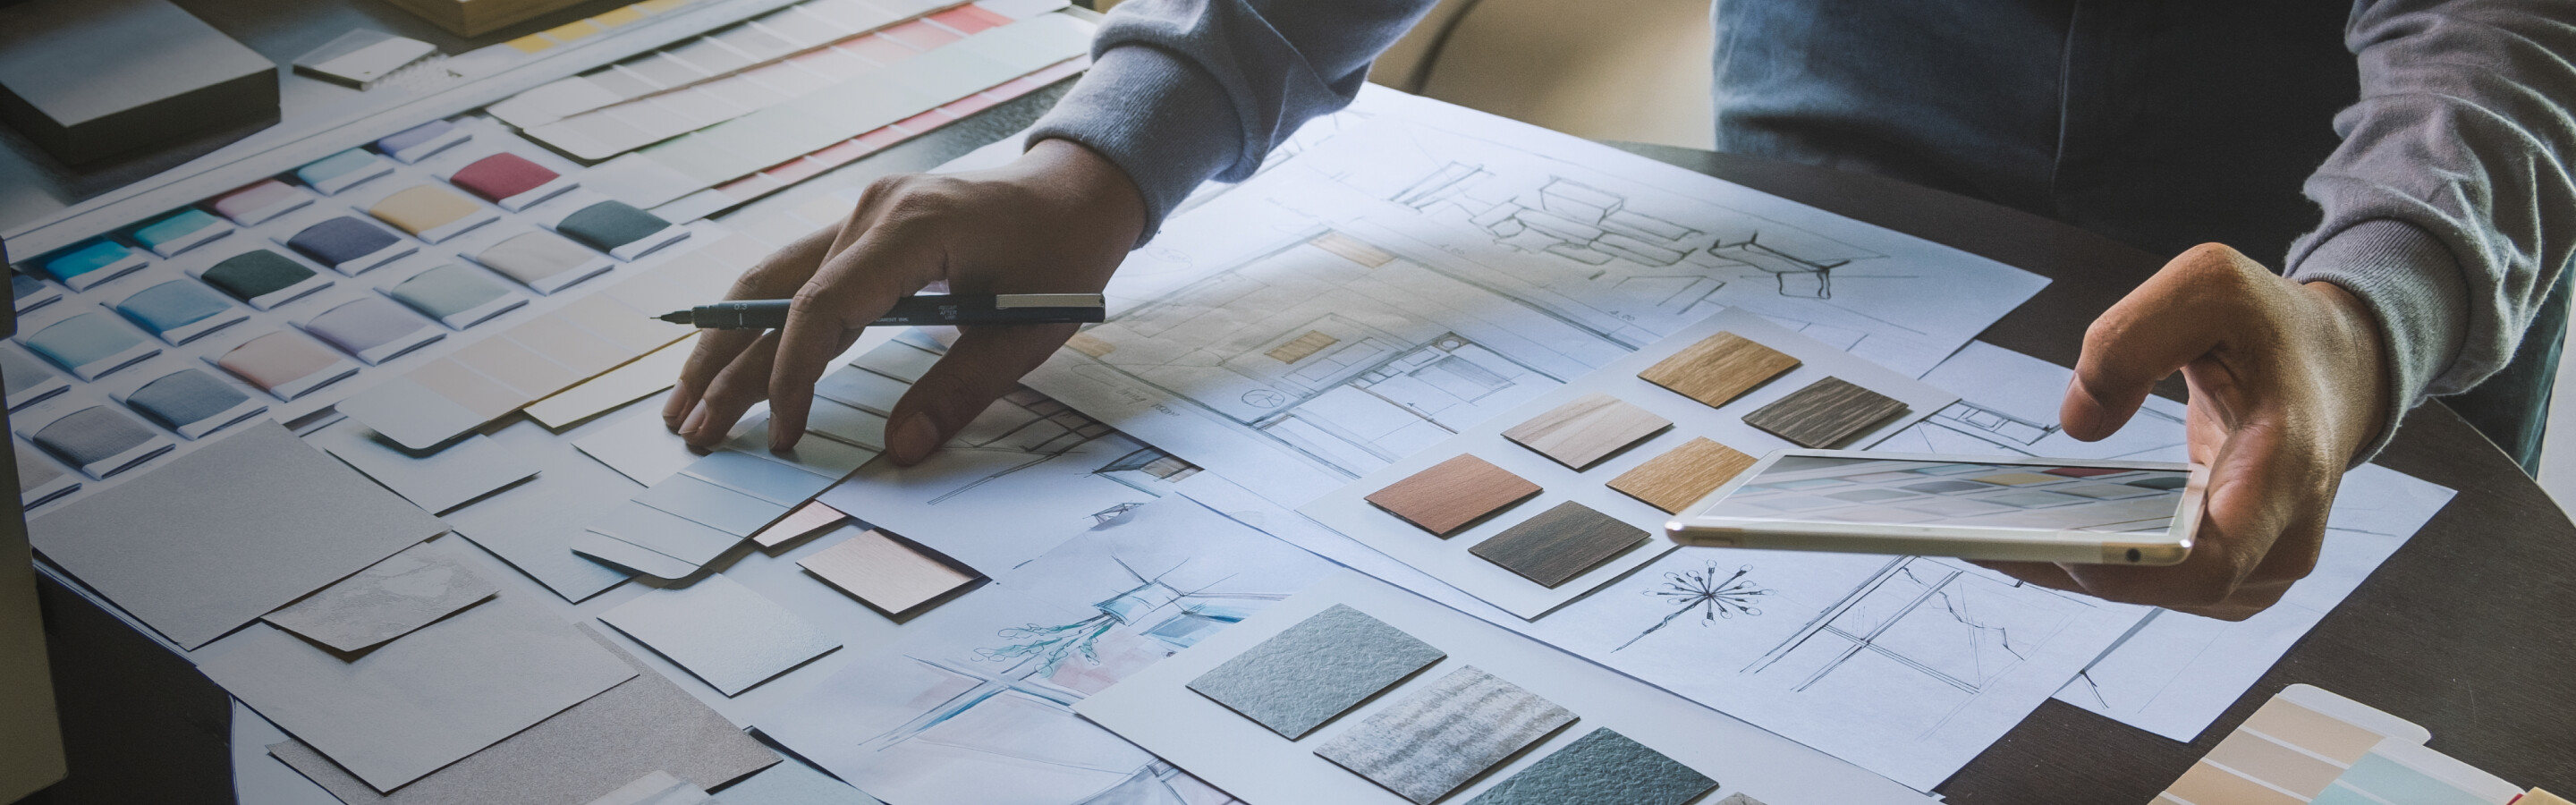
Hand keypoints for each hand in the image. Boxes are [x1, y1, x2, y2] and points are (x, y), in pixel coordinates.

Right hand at [663, 138, 1146, 462]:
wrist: (1076, 192)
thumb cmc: (1063, 257)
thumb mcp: (1027, 333)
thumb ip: (959, 390)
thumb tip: (898, 452)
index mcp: (913, 228)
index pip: (822, 306)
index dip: (791, 374)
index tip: (781, 434)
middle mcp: (874, 212)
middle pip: (774, 290)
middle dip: (727, 364)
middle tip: (689, 429)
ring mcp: (864, 215)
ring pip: (773, 281)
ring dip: (728, 342)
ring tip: (688, 403)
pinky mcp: (866, 228)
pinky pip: (800, 276)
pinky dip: (763, 322)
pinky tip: (731, 363)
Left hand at [1979, 243, 2389, 619]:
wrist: (2334, 366)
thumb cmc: (2273, 327)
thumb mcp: (2209, 286)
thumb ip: (2132, 338)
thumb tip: (2078, 424)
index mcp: (2288, 469)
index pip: (2212, 560)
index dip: (2132, 567)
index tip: (2059, 547)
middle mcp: (2282, 537)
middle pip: (2166, 586)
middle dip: (2069, 563)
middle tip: (1975, 535)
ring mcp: (2259, 565)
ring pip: (2151, 590)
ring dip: (2069, 566)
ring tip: (1982, 534)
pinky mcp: (2228, 570)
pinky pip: (2149, 577)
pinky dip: (2089, 558)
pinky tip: (2023, 534)